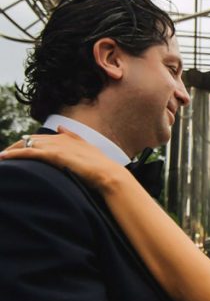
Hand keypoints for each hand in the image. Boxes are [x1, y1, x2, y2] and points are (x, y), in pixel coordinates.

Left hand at [0, 128, 120, 191]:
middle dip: (16, 146)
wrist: (107, 173)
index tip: (18, 147)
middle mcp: (59, 139)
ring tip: (1, 156)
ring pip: (27, 145)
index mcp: (66, 138)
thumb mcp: (87, 147)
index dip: (28, 142)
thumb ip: (73, 136)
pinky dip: (15, 154)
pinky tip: (4, 157)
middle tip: (4, 154)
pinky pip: (29, 153)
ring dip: (12, 150)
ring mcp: (56, 146)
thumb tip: (61, 127)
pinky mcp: (53, 155)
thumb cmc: (100, 166)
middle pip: (31, 140)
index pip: (41, 138)